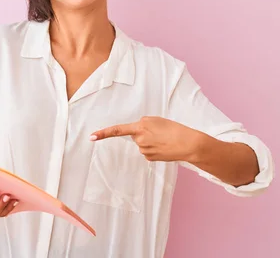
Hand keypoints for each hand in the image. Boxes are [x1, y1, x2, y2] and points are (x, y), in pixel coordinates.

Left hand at [90, 116, 204, 162]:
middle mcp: (139, 138)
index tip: (91, 137)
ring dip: (150, 142)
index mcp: (141, 126)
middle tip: (160, 132)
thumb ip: (144, 125)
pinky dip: (154, 149)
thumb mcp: (157, 121)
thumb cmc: (175, 129)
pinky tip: (164, 147)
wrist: (188, 143)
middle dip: (144, 134)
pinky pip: (147, 151)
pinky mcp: (149, 158)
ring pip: (142, 144)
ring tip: (164, 139)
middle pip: (135, 136)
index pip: (118, 130)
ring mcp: (143, 150)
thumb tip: (136, 135)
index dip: (103, 133)